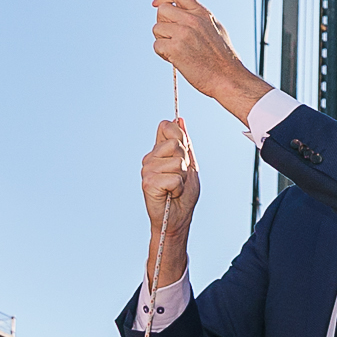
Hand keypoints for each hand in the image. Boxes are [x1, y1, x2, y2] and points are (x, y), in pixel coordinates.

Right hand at [139, 119, 198, 286]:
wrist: (178, 218)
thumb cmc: (184, 194)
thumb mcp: (189, 164)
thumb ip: (184, 142)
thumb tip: (179, 118)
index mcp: (158, 151)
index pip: (166, 126)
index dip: (180, 136)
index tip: (183, 155)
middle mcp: (149, 158)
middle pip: (176, 144)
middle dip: (185, 161)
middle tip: (180, 177)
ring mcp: (147, 170)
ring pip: (177, 161)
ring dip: (183, 177)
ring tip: (176, 187)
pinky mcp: (148, 183)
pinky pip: (174, 177)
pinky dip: (178, 187)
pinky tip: (171, 194)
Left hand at [150, 0, 269, 119]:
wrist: (228, 78)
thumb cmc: (224, 59)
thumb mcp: (216, 29)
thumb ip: (200, 18)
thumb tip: (183, 11)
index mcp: (202, 13)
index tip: (156, 3)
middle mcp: (192, 20)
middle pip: (162, 10)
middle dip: (162, 22)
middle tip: (170, 36)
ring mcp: (183, 33)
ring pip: (156, 28)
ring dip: (162, 40)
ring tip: (176, 51)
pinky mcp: (175, 48)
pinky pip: (157, 45)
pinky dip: (162, 54)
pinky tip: (175, 60)